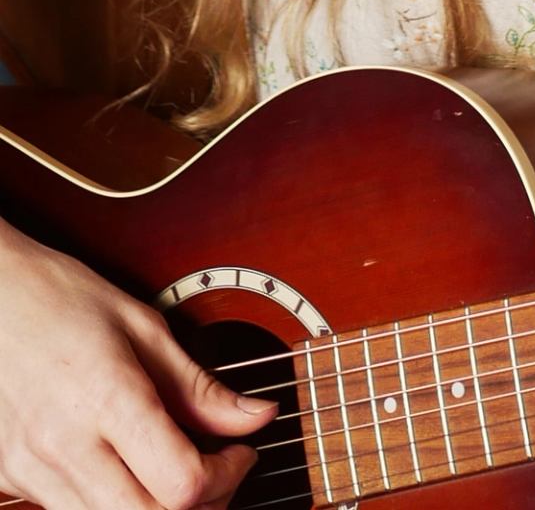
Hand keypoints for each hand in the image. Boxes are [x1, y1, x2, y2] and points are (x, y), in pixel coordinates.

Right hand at [0, 220, 275, 509]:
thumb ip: (198, 386)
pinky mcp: (10, 479)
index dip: (227, 475)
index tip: (242, 451)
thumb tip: (256, 416)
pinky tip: (132, 469)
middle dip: (200, 505)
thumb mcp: (143, 327)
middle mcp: (64, 447)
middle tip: (220, 470)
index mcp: (107, 400)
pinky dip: (114, 504)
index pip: (180, 483)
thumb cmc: (60, 298)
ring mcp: (30, 470)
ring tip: (180, 471)